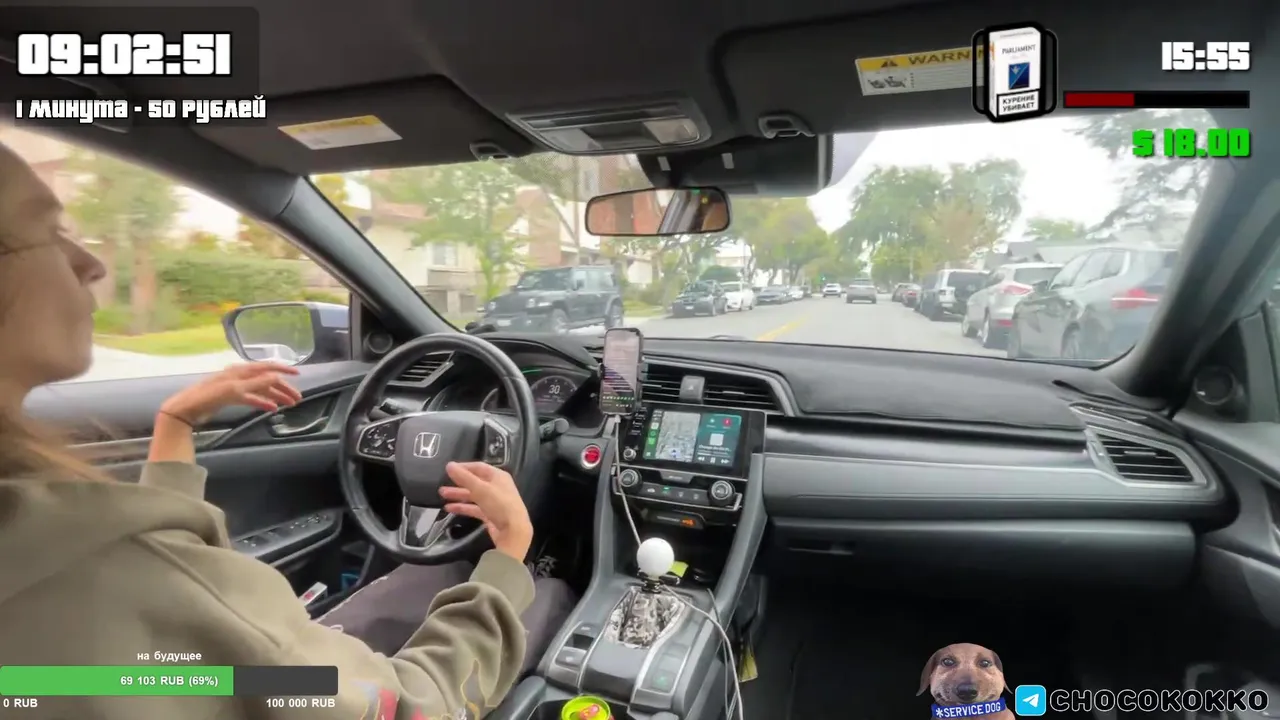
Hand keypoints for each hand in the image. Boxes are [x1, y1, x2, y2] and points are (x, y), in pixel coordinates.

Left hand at [160, 362, 302, 425]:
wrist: (187, 408)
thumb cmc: (209, 396)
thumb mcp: (236, 389)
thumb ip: (257, 383)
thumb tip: (276, 377)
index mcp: (241, 371)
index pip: (267, 367)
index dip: (283, 371)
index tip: (298, 375)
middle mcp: (240, 376)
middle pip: (266, 380)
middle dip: (282, 388)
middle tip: (297, 398)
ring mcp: (236, 386)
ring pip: (261, 390)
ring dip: (275, 396)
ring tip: (288, 404)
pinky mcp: (231, 397)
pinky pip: (252, 398)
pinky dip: (262, 402)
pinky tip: (271, 408)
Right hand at [438, 462, 533, 561]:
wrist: (513, 531)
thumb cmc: (500, 505)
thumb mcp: (480, 489)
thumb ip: (464, 477)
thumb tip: (449, 465)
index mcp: (498, 476)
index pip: (479, 467)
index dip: (464, 467)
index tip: (449, 468)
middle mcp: (497, 487)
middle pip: (475, 482)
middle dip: (458, 482)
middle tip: (443, 482)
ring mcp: (494, 502)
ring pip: (473, 495)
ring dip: (458, 494)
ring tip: (442, 494)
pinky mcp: (490, 515)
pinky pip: (474, 508)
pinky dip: (463, 507)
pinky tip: (450, 508)